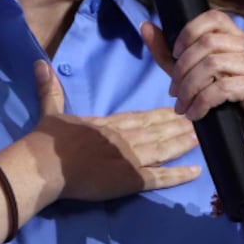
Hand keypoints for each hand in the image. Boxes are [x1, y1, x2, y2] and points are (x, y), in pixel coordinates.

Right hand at [22, 60, 200, 203]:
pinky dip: (178, 175)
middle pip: (158, 130)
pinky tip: (195, 172)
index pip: (141, 117)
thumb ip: (51, 90)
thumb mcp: (51, 111)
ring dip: (183, 143)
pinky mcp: (131, 179)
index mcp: (110, 123)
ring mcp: (131, 158)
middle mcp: (126, 138)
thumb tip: (40, 64)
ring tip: (202, 137)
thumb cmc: (47, 141)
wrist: (45, 166)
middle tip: (200, 119)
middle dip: (179, 125)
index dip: (161, 114)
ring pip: (164, 148)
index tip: (177, 107)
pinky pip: (159, 177)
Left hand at [141, 14, 243, 215]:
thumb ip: (167, 53)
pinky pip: (223, 88)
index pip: (214, 18)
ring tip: (181, 106)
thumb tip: (145, 25)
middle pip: (209, 43)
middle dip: (182, 68)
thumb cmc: (217, 108)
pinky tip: (194, 115)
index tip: (175, 55)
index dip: (189, 32)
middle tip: (174, 92)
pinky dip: (201, 102)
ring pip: (213, 64)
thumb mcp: (187, 76)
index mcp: (239, 40)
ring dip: (189, 87)